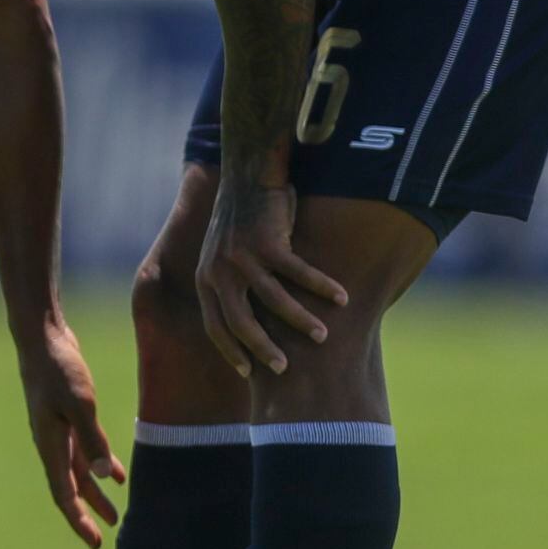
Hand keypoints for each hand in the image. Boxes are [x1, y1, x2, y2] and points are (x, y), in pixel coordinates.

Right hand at [18, 318, 124, 548]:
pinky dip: (101, 465)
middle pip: (70, 487)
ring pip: (80, 471)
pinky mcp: (69, 415)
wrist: (42, 336)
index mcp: (50, 444)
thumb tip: (105, 476)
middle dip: (87, 513)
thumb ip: (92, 438)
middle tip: (102, 539)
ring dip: (97, 493)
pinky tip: (118, 475)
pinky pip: (86, 449)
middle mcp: (53, 442)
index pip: (63, 493)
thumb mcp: (79, 402)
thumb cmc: (58, 367)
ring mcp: (60, 428)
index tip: (94, 543)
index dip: (78, 520)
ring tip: (115, 514)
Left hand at [194, 180, 347, 377]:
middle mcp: (218, 270)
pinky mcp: (267, 241)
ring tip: (323, 336)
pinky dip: (322, 287)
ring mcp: (241, 256)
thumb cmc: (242, 220)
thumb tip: (256, 326)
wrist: (247, 174)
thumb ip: (231, 286)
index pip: (214, 325)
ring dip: (301, 321)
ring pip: (274, 301)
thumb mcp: (224, 255)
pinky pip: (299, 273)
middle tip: (284, 369)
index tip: (248, 373)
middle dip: (263, 350)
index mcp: (205, 277)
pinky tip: (342, 298)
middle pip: (240, 322)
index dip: (231, 351)